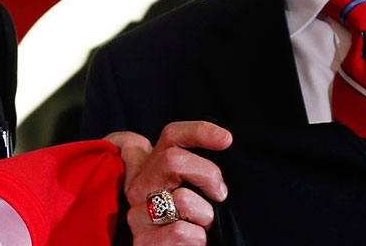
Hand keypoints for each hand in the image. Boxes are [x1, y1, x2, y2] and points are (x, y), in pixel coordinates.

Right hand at [110, 121, 231, 245]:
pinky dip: (197, 240)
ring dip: (205, 217)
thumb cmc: (189, 224)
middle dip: (207, 175)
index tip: (226, 139)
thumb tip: (224, 141)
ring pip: (183, 200)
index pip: (172, 136)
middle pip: (173, 160)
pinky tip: (193, 242)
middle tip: (220, 194)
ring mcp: (138, 213)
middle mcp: (140, 186)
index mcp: (154, 168)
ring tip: (200, 227)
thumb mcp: (194, 191)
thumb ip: (197, 171)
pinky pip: (181, 231)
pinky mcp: (143, 240)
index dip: (199, 131)